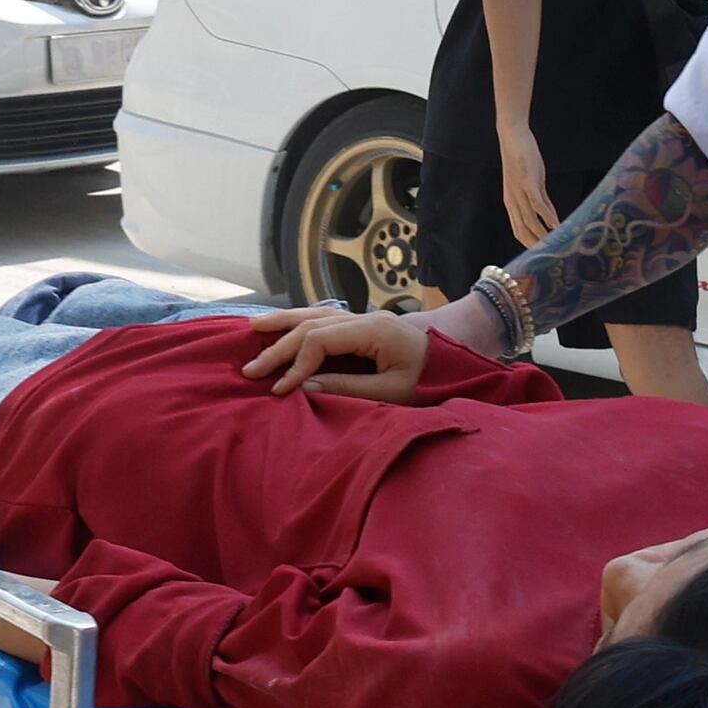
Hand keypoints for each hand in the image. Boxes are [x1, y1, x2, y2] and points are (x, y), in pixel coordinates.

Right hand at [238, 303, 433, 399]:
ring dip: (282, 324)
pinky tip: (280, 327)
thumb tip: (304, 386)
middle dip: (279, 348)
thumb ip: (348, 387)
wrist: (456, 364)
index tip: (281, 389)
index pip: (320, 340)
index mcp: (374, 330)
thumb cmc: (429, 380)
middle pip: (310, 325)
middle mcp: (365, 317)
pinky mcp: (361, 325)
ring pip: (313, 314)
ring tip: (252, 330)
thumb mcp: (392, 392)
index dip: (296, 363)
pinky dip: (298, 323)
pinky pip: (323, 319)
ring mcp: (363, 317)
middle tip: (251, 370)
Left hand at [498, 117, 556, 246]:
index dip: (530, 244)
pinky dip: (547, 216)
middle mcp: (513, 201)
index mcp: (513, 203)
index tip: (542, 256)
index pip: (519, 231)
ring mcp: (519, 192)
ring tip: (555, 245)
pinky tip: (556, 224)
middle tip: (550, 258)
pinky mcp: (528, 182)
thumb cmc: (523, 159)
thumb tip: (553, 220)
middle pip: (522, 231)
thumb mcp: (533, 183)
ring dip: (543, 235)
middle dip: (536, 245)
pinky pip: (537, 203)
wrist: (513, 136)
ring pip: (529, 221)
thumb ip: (543, 202)